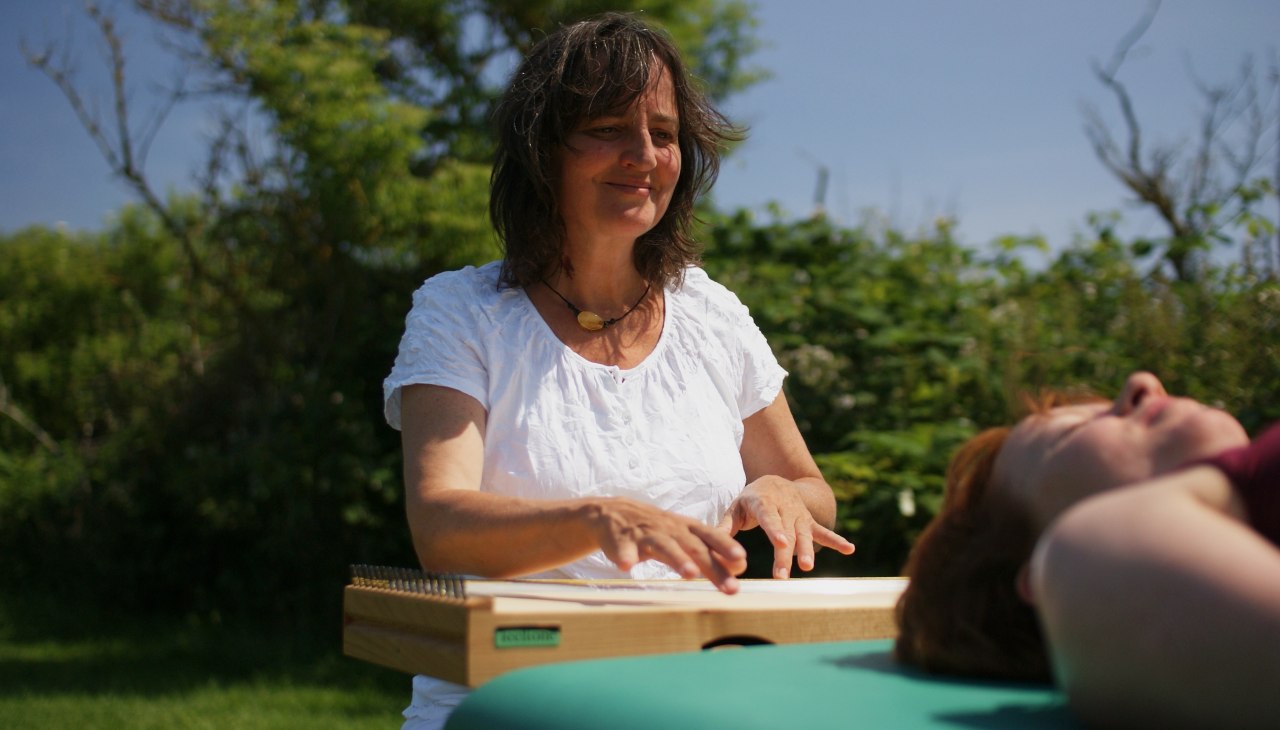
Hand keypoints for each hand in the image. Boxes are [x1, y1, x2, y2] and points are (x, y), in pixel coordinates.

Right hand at [584, 497, 747, 593]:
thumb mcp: (685, 536)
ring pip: (663, 546)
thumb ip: (711, 551)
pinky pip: (623, 549)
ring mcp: (645, 534)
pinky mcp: (620, 541)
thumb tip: (742, 566)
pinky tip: (626, 566)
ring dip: (677, 559)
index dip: (726, 547)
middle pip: (693, 546)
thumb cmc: (657, 530)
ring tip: (690, 574)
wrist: (613, 514)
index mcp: (686, 527)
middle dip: (712, 566)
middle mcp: (669, 529)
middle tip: (729, 586)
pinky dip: (625, 556)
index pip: (711, 536)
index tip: (742, 561)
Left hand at [717, 476, 855, 578]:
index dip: (775, 529)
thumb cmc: (750, 500)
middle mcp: (784, 507)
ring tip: (808, 567)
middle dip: (786, 553)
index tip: (780, 542)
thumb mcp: (735, 508)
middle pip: (786, 532)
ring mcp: (798, 515)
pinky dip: (836, 540)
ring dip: (808, 550)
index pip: (769, 517)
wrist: (775, 481)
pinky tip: (850, 549)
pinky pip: (823, 531)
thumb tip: (709, 547)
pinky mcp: (809, 521)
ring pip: (804, 534)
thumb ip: (724, 527)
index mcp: (763, 502)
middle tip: (783, 574)